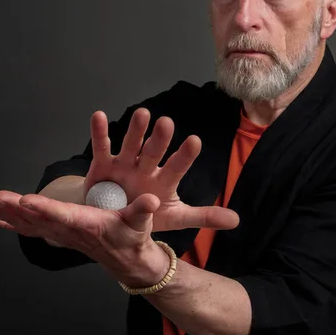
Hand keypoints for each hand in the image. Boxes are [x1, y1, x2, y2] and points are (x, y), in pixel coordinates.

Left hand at [0, 191, 169, 286]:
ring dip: (7, 216)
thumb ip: (143, 210)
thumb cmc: (134, 236)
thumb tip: (152, 200)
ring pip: (30, 225)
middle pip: (38, 219)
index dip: (44, 208)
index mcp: (87, 224)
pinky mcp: (59, 233)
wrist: (128, 260)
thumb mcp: (141, 221)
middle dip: (15, 210)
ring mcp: (62, 234)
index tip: (25, 200)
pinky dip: (10, 223)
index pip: (63, 215)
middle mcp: (70, 230)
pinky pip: (30, 228)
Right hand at [84, 108, 238, 230]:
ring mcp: (125, 164)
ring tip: (142, 113)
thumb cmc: (146, 215)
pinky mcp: (103, 165)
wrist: (113, 221)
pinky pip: (102, 147)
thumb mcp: (175, 218)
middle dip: (159, 139)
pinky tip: (99, 115)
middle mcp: (146, 167)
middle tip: (167, 123)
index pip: (177, 166)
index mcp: (163, 180)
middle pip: (154, 152)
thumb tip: (236, 219)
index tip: (194, 141)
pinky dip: (99, 132)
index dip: (185, 155)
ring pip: (131, 144)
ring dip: (136, 130)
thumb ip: (203, 216)